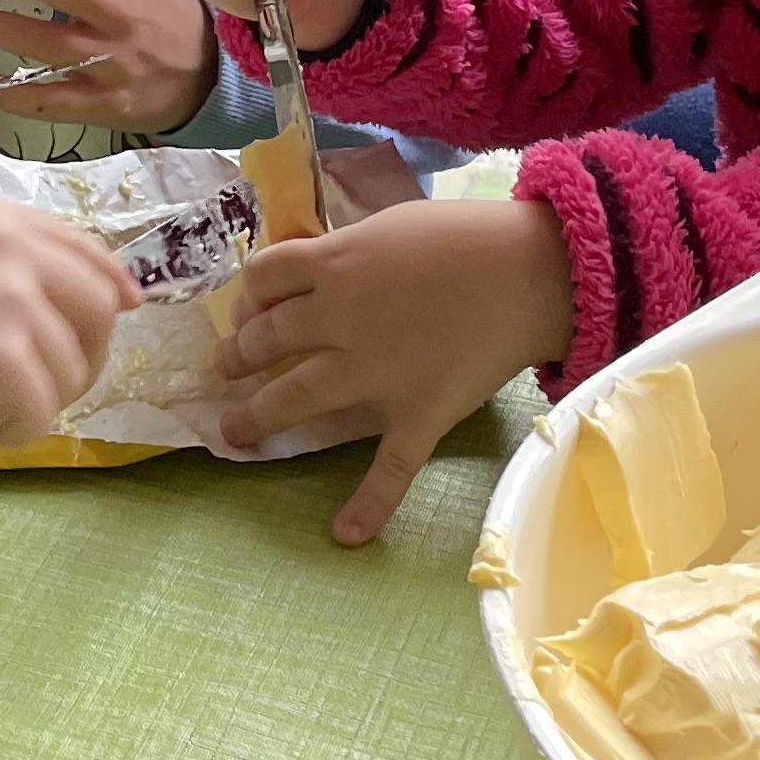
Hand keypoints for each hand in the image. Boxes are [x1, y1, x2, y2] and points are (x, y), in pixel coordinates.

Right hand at [0, 193, 138, 531]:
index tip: (120, 311)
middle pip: (99, 309)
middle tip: (31, 390)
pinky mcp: (8, 361)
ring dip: (29, 401)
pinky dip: (5, 433)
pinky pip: (40, 416)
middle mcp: (7, 244)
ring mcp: (12, 300)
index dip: (106, 286)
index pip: (81, 246)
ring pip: (71, 372)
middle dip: (81, 357)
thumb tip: (54, 293)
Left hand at [212, 197, 575, 544]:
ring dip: (258, 417)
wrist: (532, 269)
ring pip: (298, 398)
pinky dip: (369, 503)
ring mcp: (376, 372)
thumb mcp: (392, 226)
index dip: (249, 296)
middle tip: (227, 367)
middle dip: (240, 355)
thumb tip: (313, 268)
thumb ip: (347, 251)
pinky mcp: (417, 413)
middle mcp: (341, 320)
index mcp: (335, 265)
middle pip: (268, 338)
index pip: (264, 279)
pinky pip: (389, 466)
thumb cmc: (467, 236)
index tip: (247, 309)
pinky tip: (345, 534)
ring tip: (233, 432)